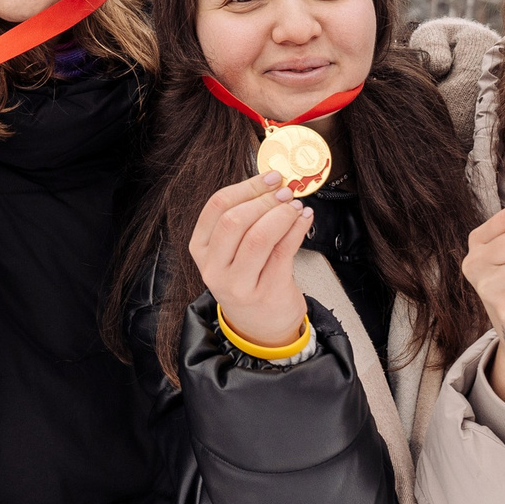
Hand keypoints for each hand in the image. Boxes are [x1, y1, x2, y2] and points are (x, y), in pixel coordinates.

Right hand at [189, 170, 312, 346]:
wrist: (260, 325)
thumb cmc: (248, 280)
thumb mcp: (232, 251)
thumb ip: (244, 219)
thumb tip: (272, 184)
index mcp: (201, 249)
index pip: (217, 207)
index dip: (247, 187)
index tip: (271, 178)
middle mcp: (214, 268)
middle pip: (235, 221)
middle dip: (265, 200)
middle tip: (286, 192)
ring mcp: (238, 284)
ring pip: (259, 237)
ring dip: (282, 215)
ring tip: (295, 206)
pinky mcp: (265, 292)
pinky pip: (283, 252)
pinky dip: (297, 229)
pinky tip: (303, 219)